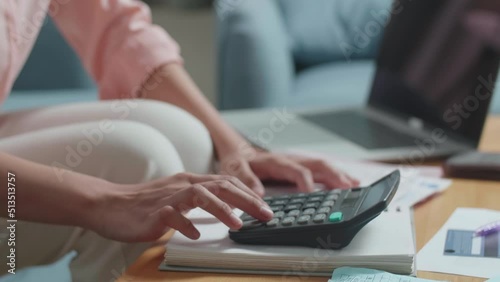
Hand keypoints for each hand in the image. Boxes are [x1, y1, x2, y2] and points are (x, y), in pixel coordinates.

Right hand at [86, 173, 273, 242]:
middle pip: (220, 186)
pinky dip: (186, 224)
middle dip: (247, 200)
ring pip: (200, 196)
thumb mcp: (176, 194)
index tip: (265, 207)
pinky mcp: (153, 213)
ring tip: (238, 224)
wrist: (109, 203)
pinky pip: (172, 217)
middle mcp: (182, 185)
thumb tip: (226, 207)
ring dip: (222, 209)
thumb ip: (199, 198)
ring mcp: (167, 198)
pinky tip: (196, 234)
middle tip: (266, 214)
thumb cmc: (144, 202)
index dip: (248, 193)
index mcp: (189, 181)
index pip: (226, 182)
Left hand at [218, 148, 358, 196]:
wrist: (238, 152)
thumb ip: (245, 179)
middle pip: (317, 164)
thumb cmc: (237, 162)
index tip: (313, 195)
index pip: (296, 170)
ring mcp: (297, 162)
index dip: (306, 182)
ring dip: (339, 174)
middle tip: (348, 187)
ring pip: (322, 165)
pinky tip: (347, 182)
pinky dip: (335, 175)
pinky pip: (321, 170)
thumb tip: (258, 193)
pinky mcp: (300, 167)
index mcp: (276, 160)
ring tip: (355, 184)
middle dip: (333, 175)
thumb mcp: (234, 169)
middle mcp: (290, 159)